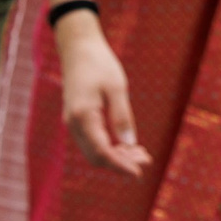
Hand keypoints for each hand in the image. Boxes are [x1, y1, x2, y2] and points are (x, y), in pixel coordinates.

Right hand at [54, 13, 149, 176]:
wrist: (78, 48)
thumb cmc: (99, 64)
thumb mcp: (117, 88)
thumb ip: (122, 116)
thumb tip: (130, 144)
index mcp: (83, 116)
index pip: (102, 152)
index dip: (121, 166)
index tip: (139, 173)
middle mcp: (74, 124)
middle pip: (97, 156)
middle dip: (121, 163)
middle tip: (147, 161)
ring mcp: (73, 123)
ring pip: (94, 151)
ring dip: (117, 157)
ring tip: (142, 155)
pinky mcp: (78, 119)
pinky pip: (93, 141)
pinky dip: (110, 147)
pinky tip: (129, 145)